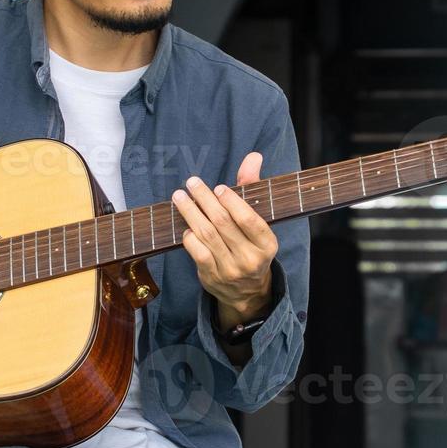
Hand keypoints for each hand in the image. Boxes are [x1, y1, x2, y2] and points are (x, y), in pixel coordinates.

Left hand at [170, 151, 277, 331]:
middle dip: (204, 199)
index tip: (217, 188)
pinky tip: (186, 224)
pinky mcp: (212, 277)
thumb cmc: (251, 246)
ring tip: (179, 196)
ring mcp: (230, 270)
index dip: (232, 201)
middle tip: (191, 183)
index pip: (249, 219)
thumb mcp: (258, 221)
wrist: (247, 291)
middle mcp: (250, 258)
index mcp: (267, 244)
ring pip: (207, 235)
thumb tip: (253, 156)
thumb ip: (252, 188)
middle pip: (223, 223)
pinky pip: (197, 252)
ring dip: (190, 212)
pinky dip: (189, 236)